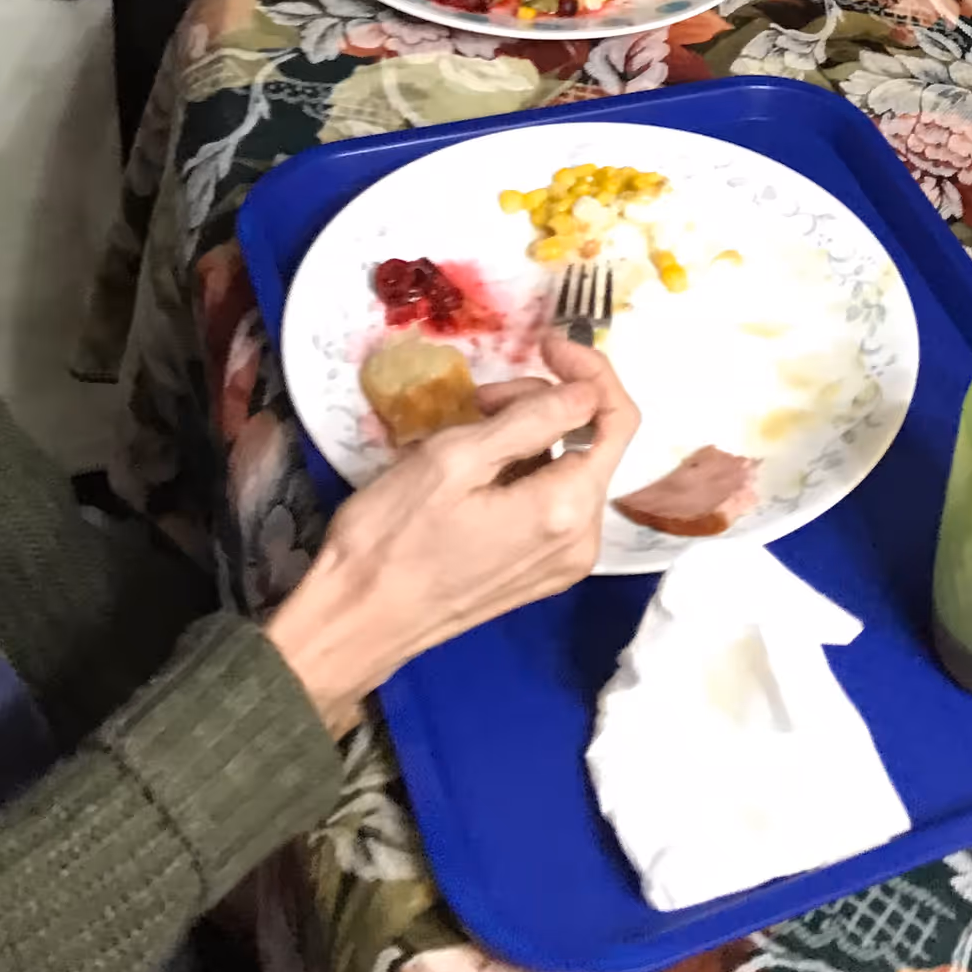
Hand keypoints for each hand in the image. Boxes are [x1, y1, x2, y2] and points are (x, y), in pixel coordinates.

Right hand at [266, 331, 637, 733]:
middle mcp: (581, 541)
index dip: (590, 370)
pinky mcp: (539, 572)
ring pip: (568, 468)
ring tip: (466, 434)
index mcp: (567, 510)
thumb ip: (533, 417)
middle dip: (544, 403)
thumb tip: (586, 389)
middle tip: (480, 400)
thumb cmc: (392, 538)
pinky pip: (550, 501)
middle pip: (592, 442)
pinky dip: (523, 470)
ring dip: (528, 436)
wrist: (353, 626)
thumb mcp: (455, 458)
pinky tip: (473, 471)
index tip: (545, 345)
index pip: (618, 419)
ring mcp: (562, 562)